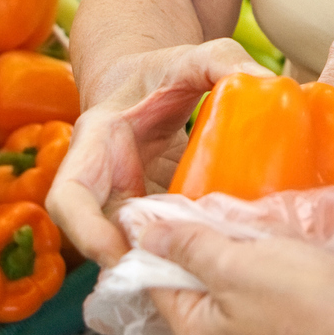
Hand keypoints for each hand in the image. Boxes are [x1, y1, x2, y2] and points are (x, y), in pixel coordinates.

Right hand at [46, 37, 265, 265]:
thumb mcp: (192, 56)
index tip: (116, 251)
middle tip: (176, 278)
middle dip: (133, 262)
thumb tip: (265, 80)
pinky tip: (223, 258)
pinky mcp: (154, 212)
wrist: (152, 82)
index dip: (85, 231)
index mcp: (96, 143)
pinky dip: (189, 252)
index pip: (68, 197)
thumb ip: (223, 59)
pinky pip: (165, 239)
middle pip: (99, 237)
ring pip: (135, 245)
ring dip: (164, 264)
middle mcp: (104, 181)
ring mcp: (127, 201)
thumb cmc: (162, 69)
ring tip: (204, 276)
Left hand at [138, 217, 333, 334]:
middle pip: (194, 280)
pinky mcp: (291, 325)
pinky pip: (265, 284)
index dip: (154, 240)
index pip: (155, 282)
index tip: (160, 202)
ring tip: (253, 223)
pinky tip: (282, 240)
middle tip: (216, 208)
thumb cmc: (309, 305)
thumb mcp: (235, 265)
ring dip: (240, 248)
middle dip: (205, 241)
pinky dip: (269, 259)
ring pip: (232, 279)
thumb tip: (143, 233)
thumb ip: (187, 246)